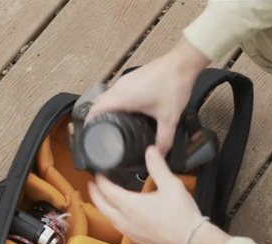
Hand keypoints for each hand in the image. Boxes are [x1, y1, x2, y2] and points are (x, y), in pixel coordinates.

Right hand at [86, 38, 209, 153]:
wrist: (182, 63)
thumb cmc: (173, 84)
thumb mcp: (169, 118)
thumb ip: (164, 140)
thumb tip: (159, 153)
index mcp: (123, 97)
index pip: (95, 109)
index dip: (89, 123)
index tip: (89, 134)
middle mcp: (120, 88)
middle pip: (98, 103)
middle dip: (95, 117)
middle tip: (98, 131)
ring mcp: (125, 80)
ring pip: (106, 95)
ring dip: (104, 107)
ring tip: (109, 122)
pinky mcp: (132, 77)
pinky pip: (116, 90)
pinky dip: (114, 100)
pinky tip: (124, 109)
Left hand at [88, 147, 205, 243]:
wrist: (192, 243)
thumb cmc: (182, 218)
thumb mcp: (171, 185)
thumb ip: (158, 166)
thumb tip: (151, 151)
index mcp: (130, 206)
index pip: (107, 191)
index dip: (100, 181)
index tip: (98, 174)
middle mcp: (126, 220)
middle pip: (102, 206)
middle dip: (95, 194)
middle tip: (92, 185)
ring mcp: (131, 232)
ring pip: (109, 218)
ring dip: (103, 207)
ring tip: (103, 199)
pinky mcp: (138, 240)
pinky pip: (119, 227)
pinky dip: (114, 218)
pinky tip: (121, 216)